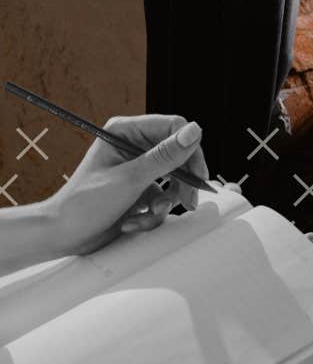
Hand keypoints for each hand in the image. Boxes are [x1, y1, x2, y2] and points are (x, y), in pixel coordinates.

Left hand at [44, 114, 208, 256]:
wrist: (64, 235)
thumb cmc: (84, 204)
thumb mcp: (130, 179)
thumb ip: (165, 156)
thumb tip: (193, 133)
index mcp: (125, 132)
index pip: (174, 128)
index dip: (190, 150)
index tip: (197, 174)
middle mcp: (133, 147)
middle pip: (179, 155)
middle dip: (182, 182)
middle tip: (187, 199)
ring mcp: (138, 169)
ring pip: (175, 180)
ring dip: (166, 202)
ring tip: (151, 213)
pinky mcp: (141, 190)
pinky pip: (164, 198)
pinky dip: (154, 213)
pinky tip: (135, 220)